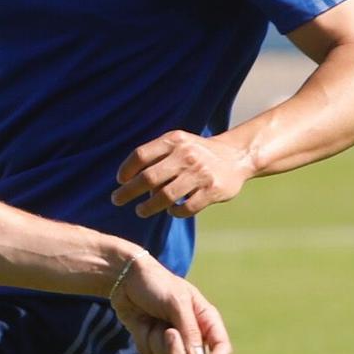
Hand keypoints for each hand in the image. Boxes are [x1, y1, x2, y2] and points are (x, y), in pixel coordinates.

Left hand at [109, 251, 231, 353]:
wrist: (125, 279)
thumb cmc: (156, 283)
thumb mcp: (176, 302)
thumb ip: (190, 330)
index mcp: (206, 319)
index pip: (221, 349)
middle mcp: (192, 332)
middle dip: (177, 351)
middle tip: (168, 332)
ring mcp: (171, 339)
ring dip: (157, 343)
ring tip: (154, 321)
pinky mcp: (151, 341)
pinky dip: (143, 339)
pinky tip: (141, 322)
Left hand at [112, 129, 253, 218]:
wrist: (236, 156)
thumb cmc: (197, 153)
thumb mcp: (178, 144)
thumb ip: (156, 157)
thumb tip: (128, 182)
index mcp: (174, 140)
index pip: (141, 155)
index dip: (126, 170)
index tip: (120, 181)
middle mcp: (186, 155)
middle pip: (148, 178)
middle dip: (128, 192)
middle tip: (117, 200)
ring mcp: (200, 174)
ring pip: (165, 196)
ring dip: (148, 207)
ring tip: (140, 211)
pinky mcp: (212, 191)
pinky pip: (186, 208)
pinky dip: (175, 212)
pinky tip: (171, 210)